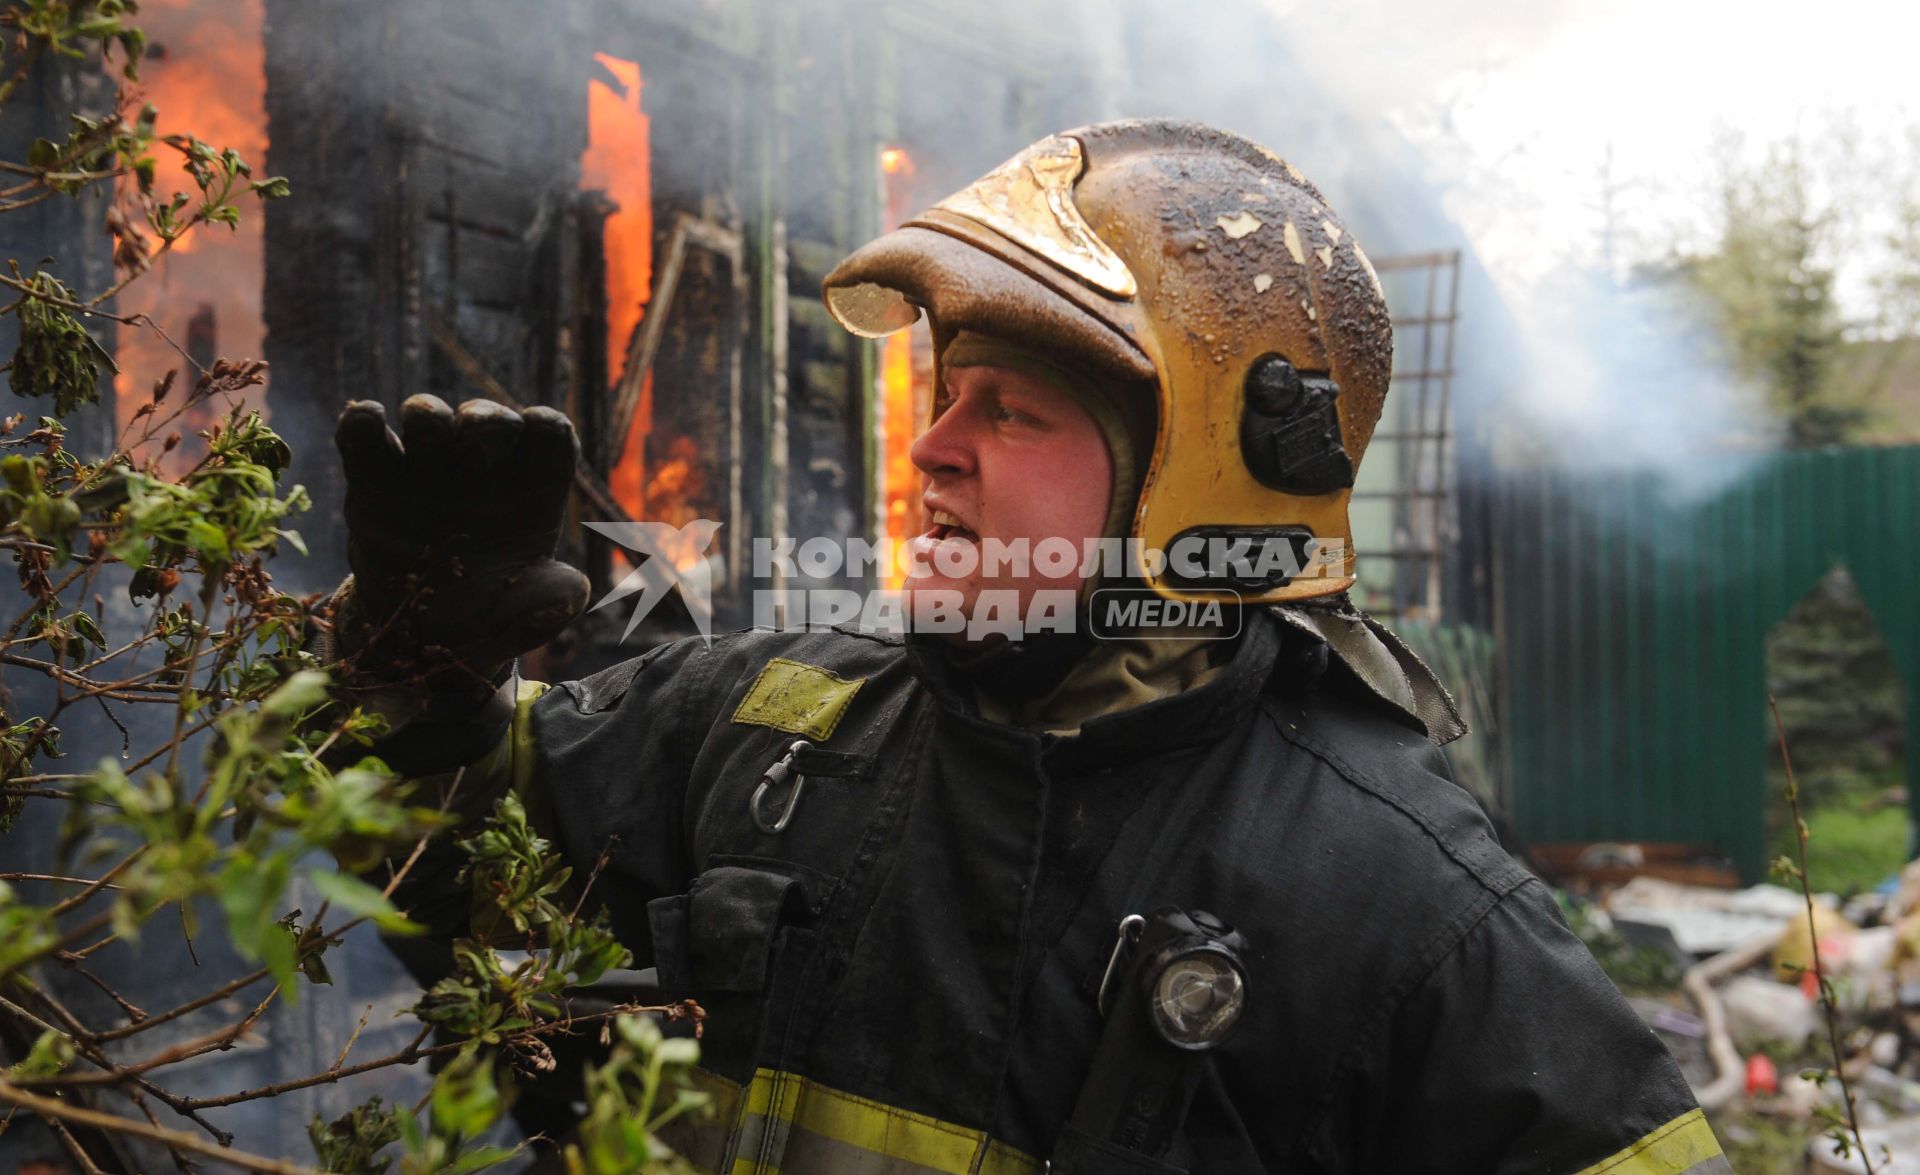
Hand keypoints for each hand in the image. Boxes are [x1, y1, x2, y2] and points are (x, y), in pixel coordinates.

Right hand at [332, 394, 590, 695]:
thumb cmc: (489, 614)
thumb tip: (574, 590)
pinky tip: (371, 423)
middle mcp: (481, 471)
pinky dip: (362, 422)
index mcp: (531, 489)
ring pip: (427, 414)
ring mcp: (426, 469)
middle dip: (486, 422)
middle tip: (476, 454)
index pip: (549, 434)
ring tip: (427, 446)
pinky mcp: (373, 478)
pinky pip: (362, 434)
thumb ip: (554, 603)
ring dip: (428, 417)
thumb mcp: (527, 617)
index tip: (539, 439)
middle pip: (490, 418)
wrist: (422, 637)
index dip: (546, 429)